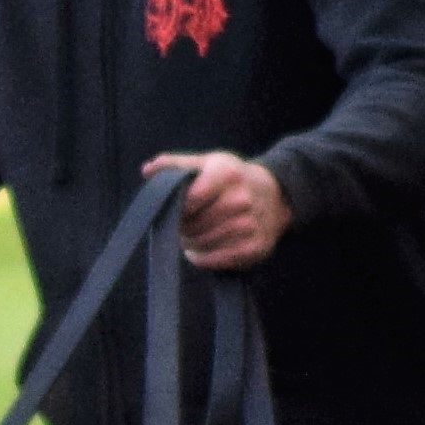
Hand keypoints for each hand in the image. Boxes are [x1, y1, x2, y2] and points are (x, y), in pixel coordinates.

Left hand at [147, 150, 291, 270]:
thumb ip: (175, 164)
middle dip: (182, 226)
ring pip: (198, 244)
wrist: (277, 196)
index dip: (177, 208)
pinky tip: (207, 245)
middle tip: (187, 222)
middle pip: (191, 225)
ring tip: (198, 232)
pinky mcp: (252, 249)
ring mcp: (248, 226)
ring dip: (191, 242)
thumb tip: (148, 170)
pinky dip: (202, 256)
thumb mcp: (208, 163)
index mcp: (227, 174)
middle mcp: (241, 200)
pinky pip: (211, 261)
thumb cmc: (233, 179)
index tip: (179, 207)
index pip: (187, 200)